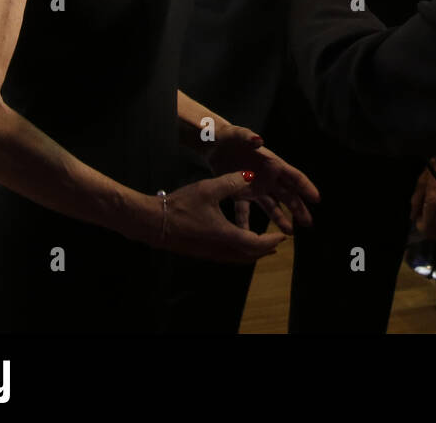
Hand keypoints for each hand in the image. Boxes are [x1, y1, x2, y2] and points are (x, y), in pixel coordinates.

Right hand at [145, 172, 288, 262]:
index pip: (254, 244)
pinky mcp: (201, 252)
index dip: (270, 241)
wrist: (152, 222)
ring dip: (252, 253)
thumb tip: (251, 176)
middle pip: (248, 255)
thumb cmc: (181, 205)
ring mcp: (209, 253)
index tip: (282, 238)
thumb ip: (232, 182)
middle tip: (277, 243)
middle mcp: (219, 249)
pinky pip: (226, 256)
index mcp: (224, 235)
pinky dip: (239, 253)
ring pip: (237, 258)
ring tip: (263, 247)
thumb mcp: (209, 189)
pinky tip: (237, 244)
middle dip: (264, 250)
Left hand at [206, 123, 319, 232]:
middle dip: (298, 209)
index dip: (306, 187)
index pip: (294, 176)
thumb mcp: (238, 135)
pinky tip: (249, 236)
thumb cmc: (228, 136)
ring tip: (289, 233)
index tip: (317, 199)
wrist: (213, 142)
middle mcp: (267, 176)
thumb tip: (259, 140)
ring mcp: (255, 186)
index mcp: (271, 162)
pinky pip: (245, 211)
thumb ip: (248, 137)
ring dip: (280, 218)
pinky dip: (246, 223)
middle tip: (309, 224)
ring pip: (272, 205)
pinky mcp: (240, 192)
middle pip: (287, 194)